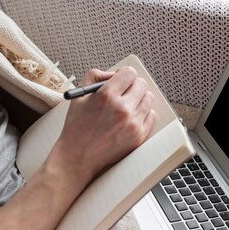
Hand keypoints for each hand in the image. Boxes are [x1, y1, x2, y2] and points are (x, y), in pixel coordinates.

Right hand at [52, 67, 155, 183]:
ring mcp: (133, 123)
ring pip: (148, 99)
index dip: (124, 74)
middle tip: (125, 91)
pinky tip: (130, 117)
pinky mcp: (139, 136)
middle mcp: (122, 109)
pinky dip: (143, 114)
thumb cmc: (77, 127)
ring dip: (139, 98)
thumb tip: (114, 73)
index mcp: (106, 96)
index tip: (122, 79)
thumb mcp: (79, 95)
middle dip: (132, 85)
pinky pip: (151, 116)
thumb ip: (96, 76)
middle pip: (141, 84)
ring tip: (127, 105)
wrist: (78, 157)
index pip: (129, 73)